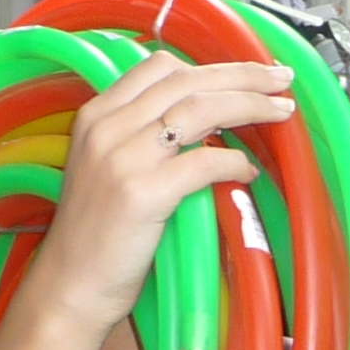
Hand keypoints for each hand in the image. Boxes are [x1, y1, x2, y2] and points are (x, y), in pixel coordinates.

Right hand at [23, 54, 294, 333]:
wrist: (70, 284)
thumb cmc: (95, 233)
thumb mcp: (107, 167)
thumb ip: (142, 136)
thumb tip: (208, 122)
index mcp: (96, 115)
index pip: (160, 67)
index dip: (212, 66)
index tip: (247, 72)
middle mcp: (107, 128)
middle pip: (187, 80)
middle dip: (242, 75)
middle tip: (280, 80)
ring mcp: (122, 159)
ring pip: (200, 109)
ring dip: (249, 105)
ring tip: (280, 111)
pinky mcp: (142, 194)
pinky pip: (202, 163)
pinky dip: (234, 162)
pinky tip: (248, 171)